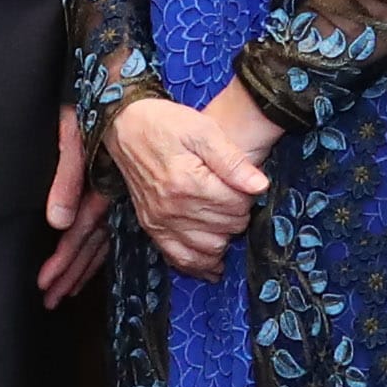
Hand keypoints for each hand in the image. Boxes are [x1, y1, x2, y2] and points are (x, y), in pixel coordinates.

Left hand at [37, 109, 113, 305]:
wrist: (125, 81)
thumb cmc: (98, 103)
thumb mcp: (75, 134)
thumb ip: (67, 177)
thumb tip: (57, 221)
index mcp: (100, 187)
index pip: (80, 236)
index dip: (65, 263)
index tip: (46, 287)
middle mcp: (112, 196)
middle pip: (92, 246)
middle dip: (71, 275)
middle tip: (51, 302)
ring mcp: (120, 193)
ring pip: (103, 241)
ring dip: (85, 268)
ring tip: (67, 292)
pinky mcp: (123, 186)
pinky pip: (114, 226)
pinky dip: (102, 248)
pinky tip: (97, 260)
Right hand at [110, 91, 270, 281]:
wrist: (125, 126)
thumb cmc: (167, 123)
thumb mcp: (204, 130)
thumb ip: (233, 160)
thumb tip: (260, 186)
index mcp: (188, 182)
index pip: (237, 206)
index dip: (248, 196)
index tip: (243, 183)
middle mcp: (172, 208)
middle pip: (227, 228)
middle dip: (239, 214)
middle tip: (236, 197)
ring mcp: (160, 221)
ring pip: (209, 249)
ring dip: (225, 237)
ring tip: (225, 218)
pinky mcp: (151, 228)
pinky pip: (180, 259)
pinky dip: (200, 264)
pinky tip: (214, 259)